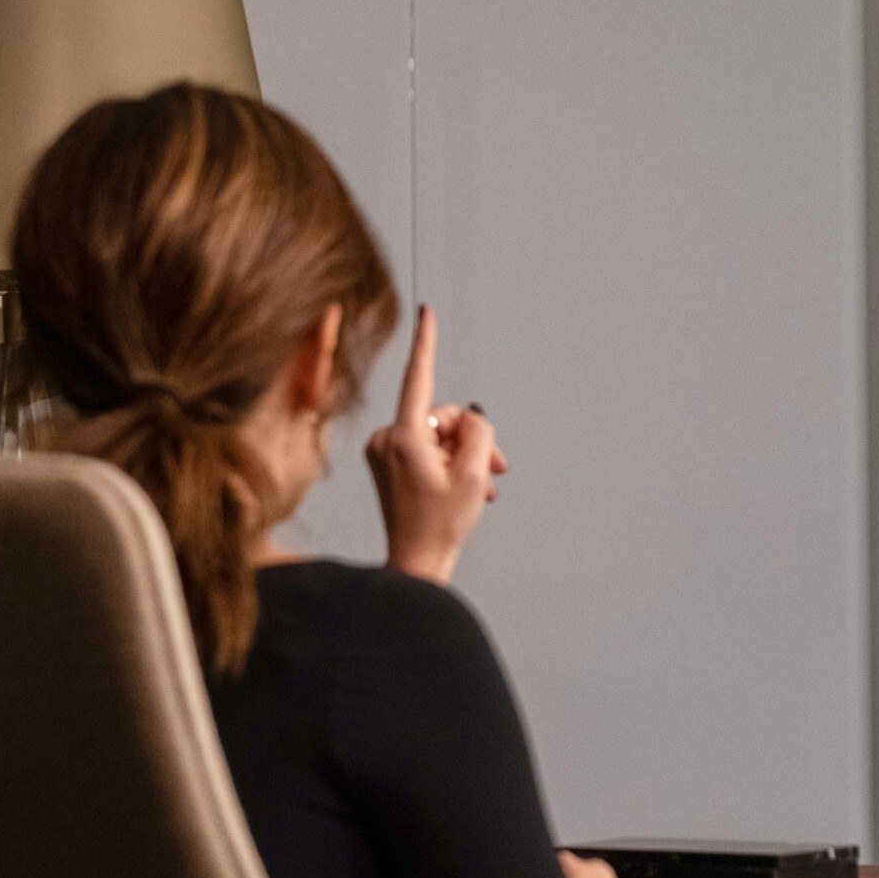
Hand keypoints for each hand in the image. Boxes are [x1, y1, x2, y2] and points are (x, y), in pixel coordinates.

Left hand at [365, 305, 506, 583]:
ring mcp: (385, 453)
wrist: (416, 565)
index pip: (418, 377)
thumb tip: (469, 418)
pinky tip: (465, 488)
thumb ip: (478, 431)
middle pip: (442, 417)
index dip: (426, 342)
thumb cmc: (442, 523)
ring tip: (482, 487)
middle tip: (493, 470)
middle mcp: (387, 439)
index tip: (427, 312)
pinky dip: (449, 463)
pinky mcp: (387, 465)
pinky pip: (426, 449)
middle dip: (471, 439)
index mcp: (404, 437)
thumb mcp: (474, 472)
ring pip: (438, 435)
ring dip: (464, 456)